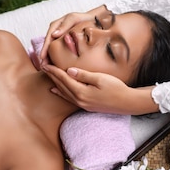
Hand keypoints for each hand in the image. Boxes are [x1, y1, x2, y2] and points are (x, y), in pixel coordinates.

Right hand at [39, 5, 106, 64]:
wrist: (93, 21)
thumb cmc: (83, 18)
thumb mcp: (74, 19)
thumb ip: (64, 25)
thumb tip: (54, 35)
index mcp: (56, 26)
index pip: (48, 38)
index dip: (45, 48)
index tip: (42, 57)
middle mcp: (56, 32)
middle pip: (48, 45)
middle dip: (45, 55)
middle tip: (43, 66)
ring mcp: (60, 38)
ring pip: (53, 49)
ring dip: (49, 58)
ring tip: (47, 68)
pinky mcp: (65, 43)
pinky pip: (59, 50)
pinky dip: (57, 57)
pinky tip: (56, 65)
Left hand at [42, 64, 157, 114]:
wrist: (127, 103)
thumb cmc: (116, 88)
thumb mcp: (100, 78)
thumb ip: (83, 75)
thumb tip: (68, 71)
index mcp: (82, 92)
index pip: (64, 78)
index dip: (54, 70)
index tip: (46, 63)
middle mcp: (79, 100)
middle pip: (61, 86)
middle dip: (52, 76)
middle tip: (42, 67)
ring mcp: (82, 104)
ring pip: (64, 93)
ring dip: (55, 83)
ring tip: (47, 76)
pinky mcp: (86, 106)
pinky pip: (69, 98)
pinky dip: (61, 93)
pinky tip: (56, 90)